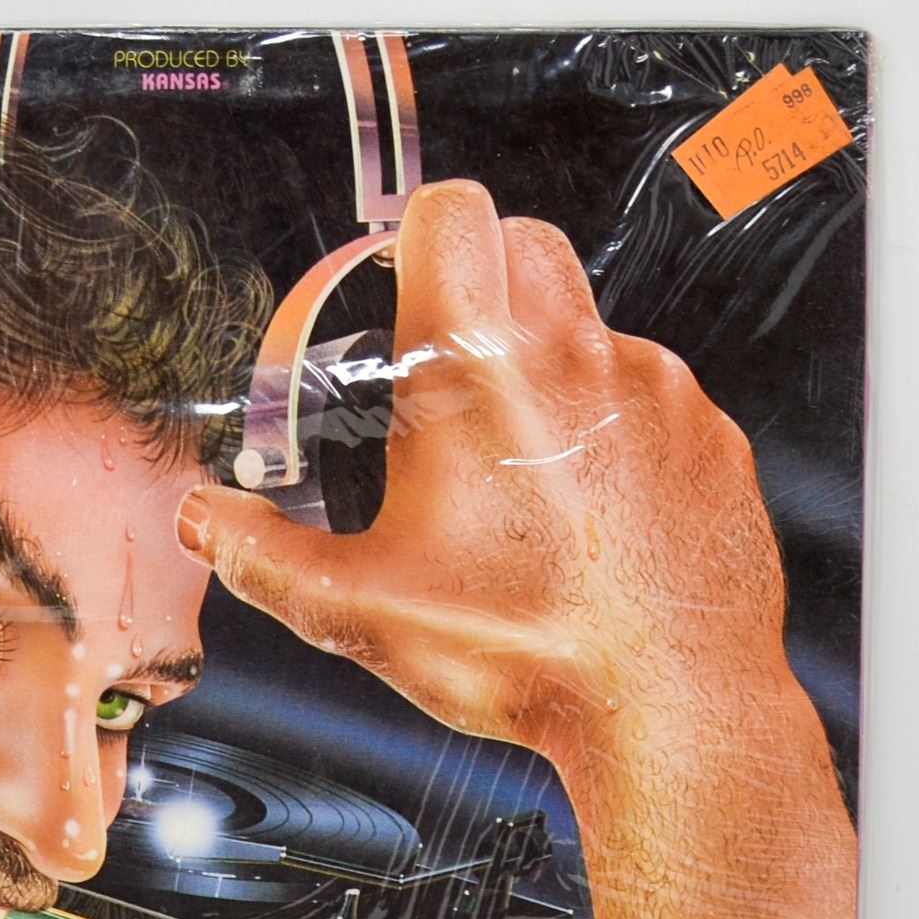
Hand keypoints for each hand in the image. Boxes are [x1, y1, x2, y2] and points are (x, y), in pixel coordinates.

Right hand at [177, 179, 789, 769]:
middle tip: (451, 374)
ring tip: (520, 470)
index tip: (406, 285)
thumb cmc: (524, 652)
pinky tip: (587, 507)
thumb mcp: (358, 610)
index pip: (452, 210)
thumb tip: (209, 520)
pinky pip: (649, 394)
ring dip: (548, 367)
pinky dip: (612, 427)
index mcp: (476, 373)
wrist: (668, 707)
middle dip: (483, 283)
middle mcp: (575, 356)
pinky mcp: (709, 433)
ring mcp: (656, 389)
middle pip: (526, 242)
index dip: (420, 233)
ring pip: (590, 325)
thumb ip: (262, 554)